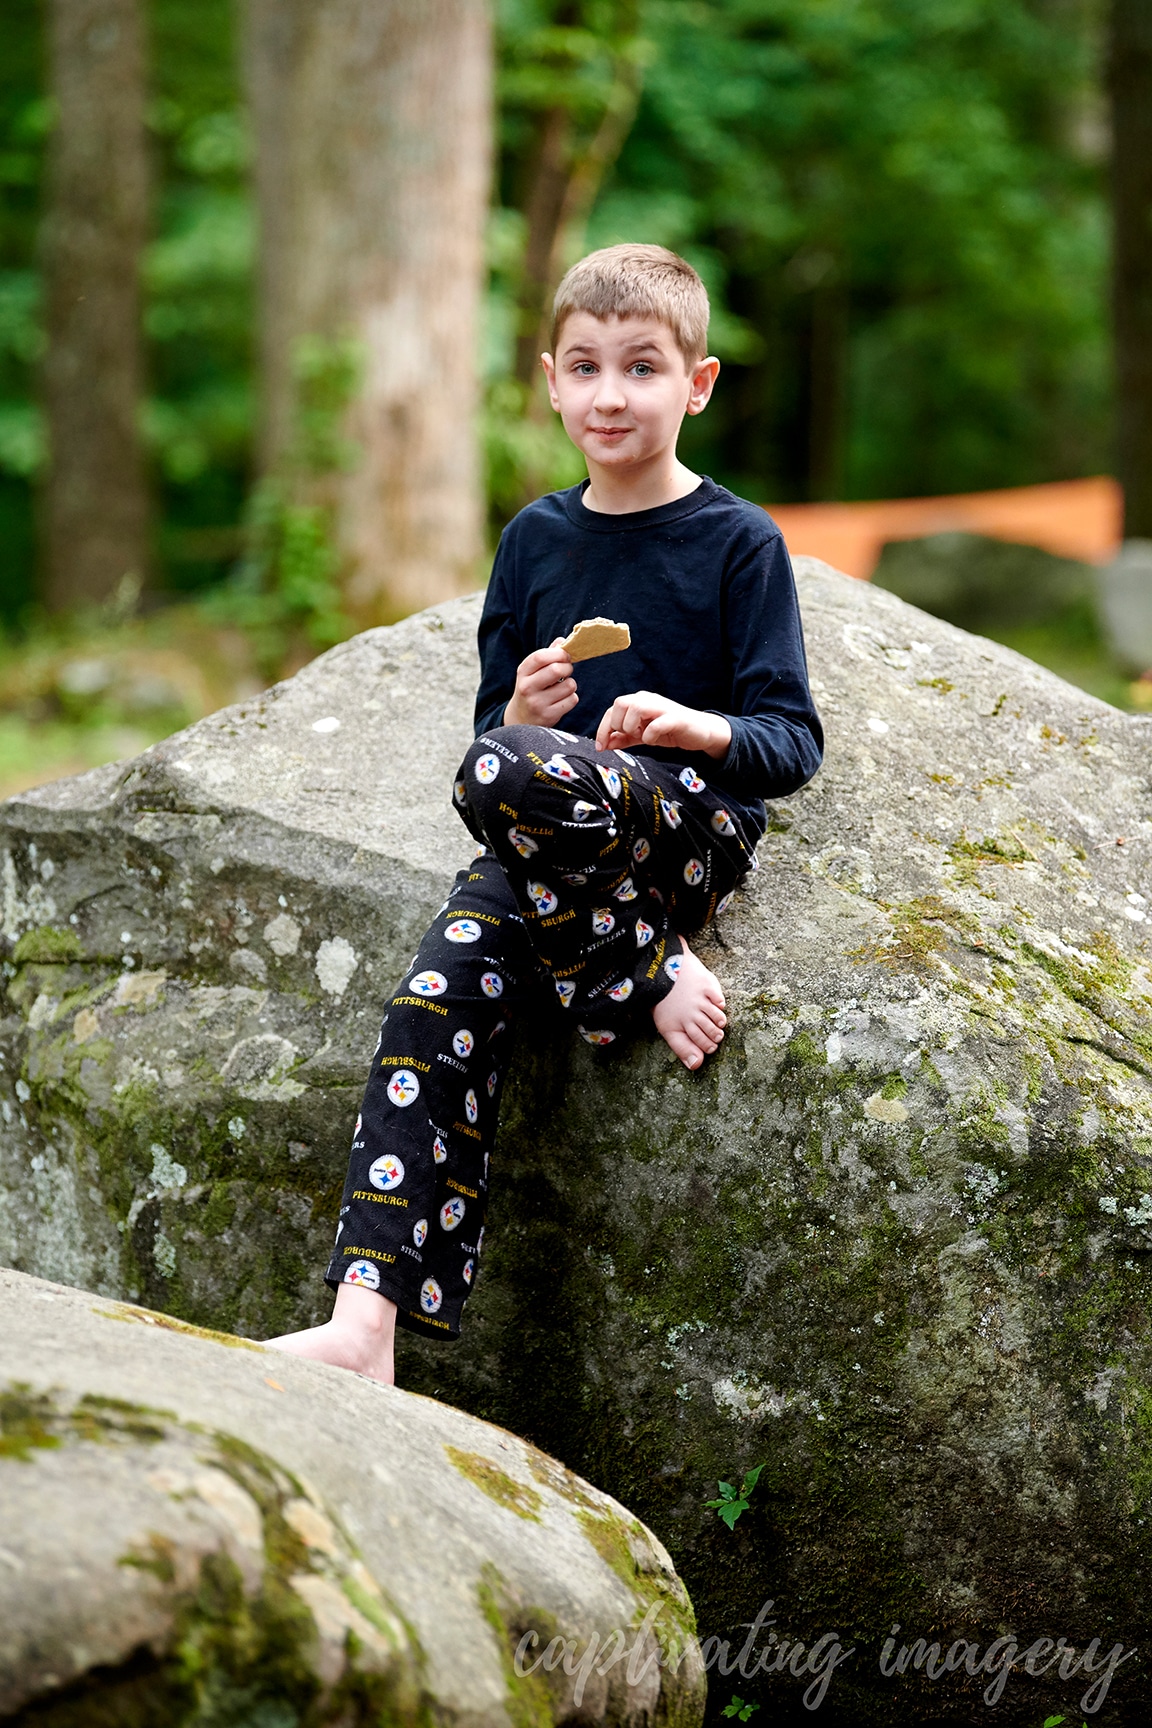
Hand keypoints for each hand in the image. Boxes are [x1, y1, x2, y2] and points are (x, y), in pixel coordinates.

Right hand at [504, 639, 577, 726]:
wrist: (520, 719)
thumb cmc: (531, 689)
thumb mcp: (532, 672)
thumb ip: (546, 656)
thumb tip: (562, 640)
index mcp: (523, 672)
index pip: (540, 657)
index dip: (558, 653)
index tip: (565, 655)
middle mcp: (527, 687)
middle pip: (557, 670)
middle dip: (568, 667)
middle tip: (567, 670)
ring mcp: (537, 703)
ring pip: (569, 685)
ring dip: (571, 684)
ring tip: (562, 688)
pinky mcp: (548, 716)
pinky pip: (572, 700)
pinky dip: (571, 698)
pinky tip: (562, 700)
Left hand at [595, 691, 731, 758]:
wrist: (700, 732)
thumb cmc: (670, 731)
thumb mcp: (642, 735)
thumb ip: (624, 739)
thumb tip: (604, 744)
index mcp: (638, 702)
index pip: (612, 710)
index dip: (602, 729)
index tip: (600, 747)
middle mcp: (648, 699)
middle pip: (620, 703)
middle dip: (619, 725)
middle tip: (632, 736)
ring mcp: (662, 707)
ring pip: (635, 708)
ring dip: (633, 727)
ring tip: (643, 736)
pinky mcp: (675, 717)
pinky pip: (656, 724)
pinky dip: (650, 734)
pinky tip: (653, 740)